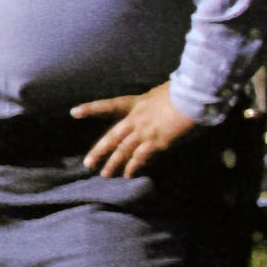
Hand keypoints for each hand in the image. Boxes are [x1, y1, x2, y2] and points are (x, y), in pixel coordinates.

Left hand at [73, 82, 200, 176]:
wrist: (193, 96)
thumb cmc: (182, 91)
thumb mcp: (162, 92)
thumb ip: (153, 102)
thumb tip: (154, 103)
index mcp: (136, 103)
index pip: (109, 105)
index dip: (91, 109)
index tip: (74, 112)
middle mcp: (136, 118)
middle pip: (112, 136)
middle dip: (99, 151)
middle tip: (88, 163)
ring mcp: (144, 131)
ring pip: (123, 150)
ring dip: (113, 163)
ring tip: (104, 174)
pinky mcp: (156, 141)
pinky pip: (140, 157)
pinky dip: (133, 166)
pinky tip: (127, 175)